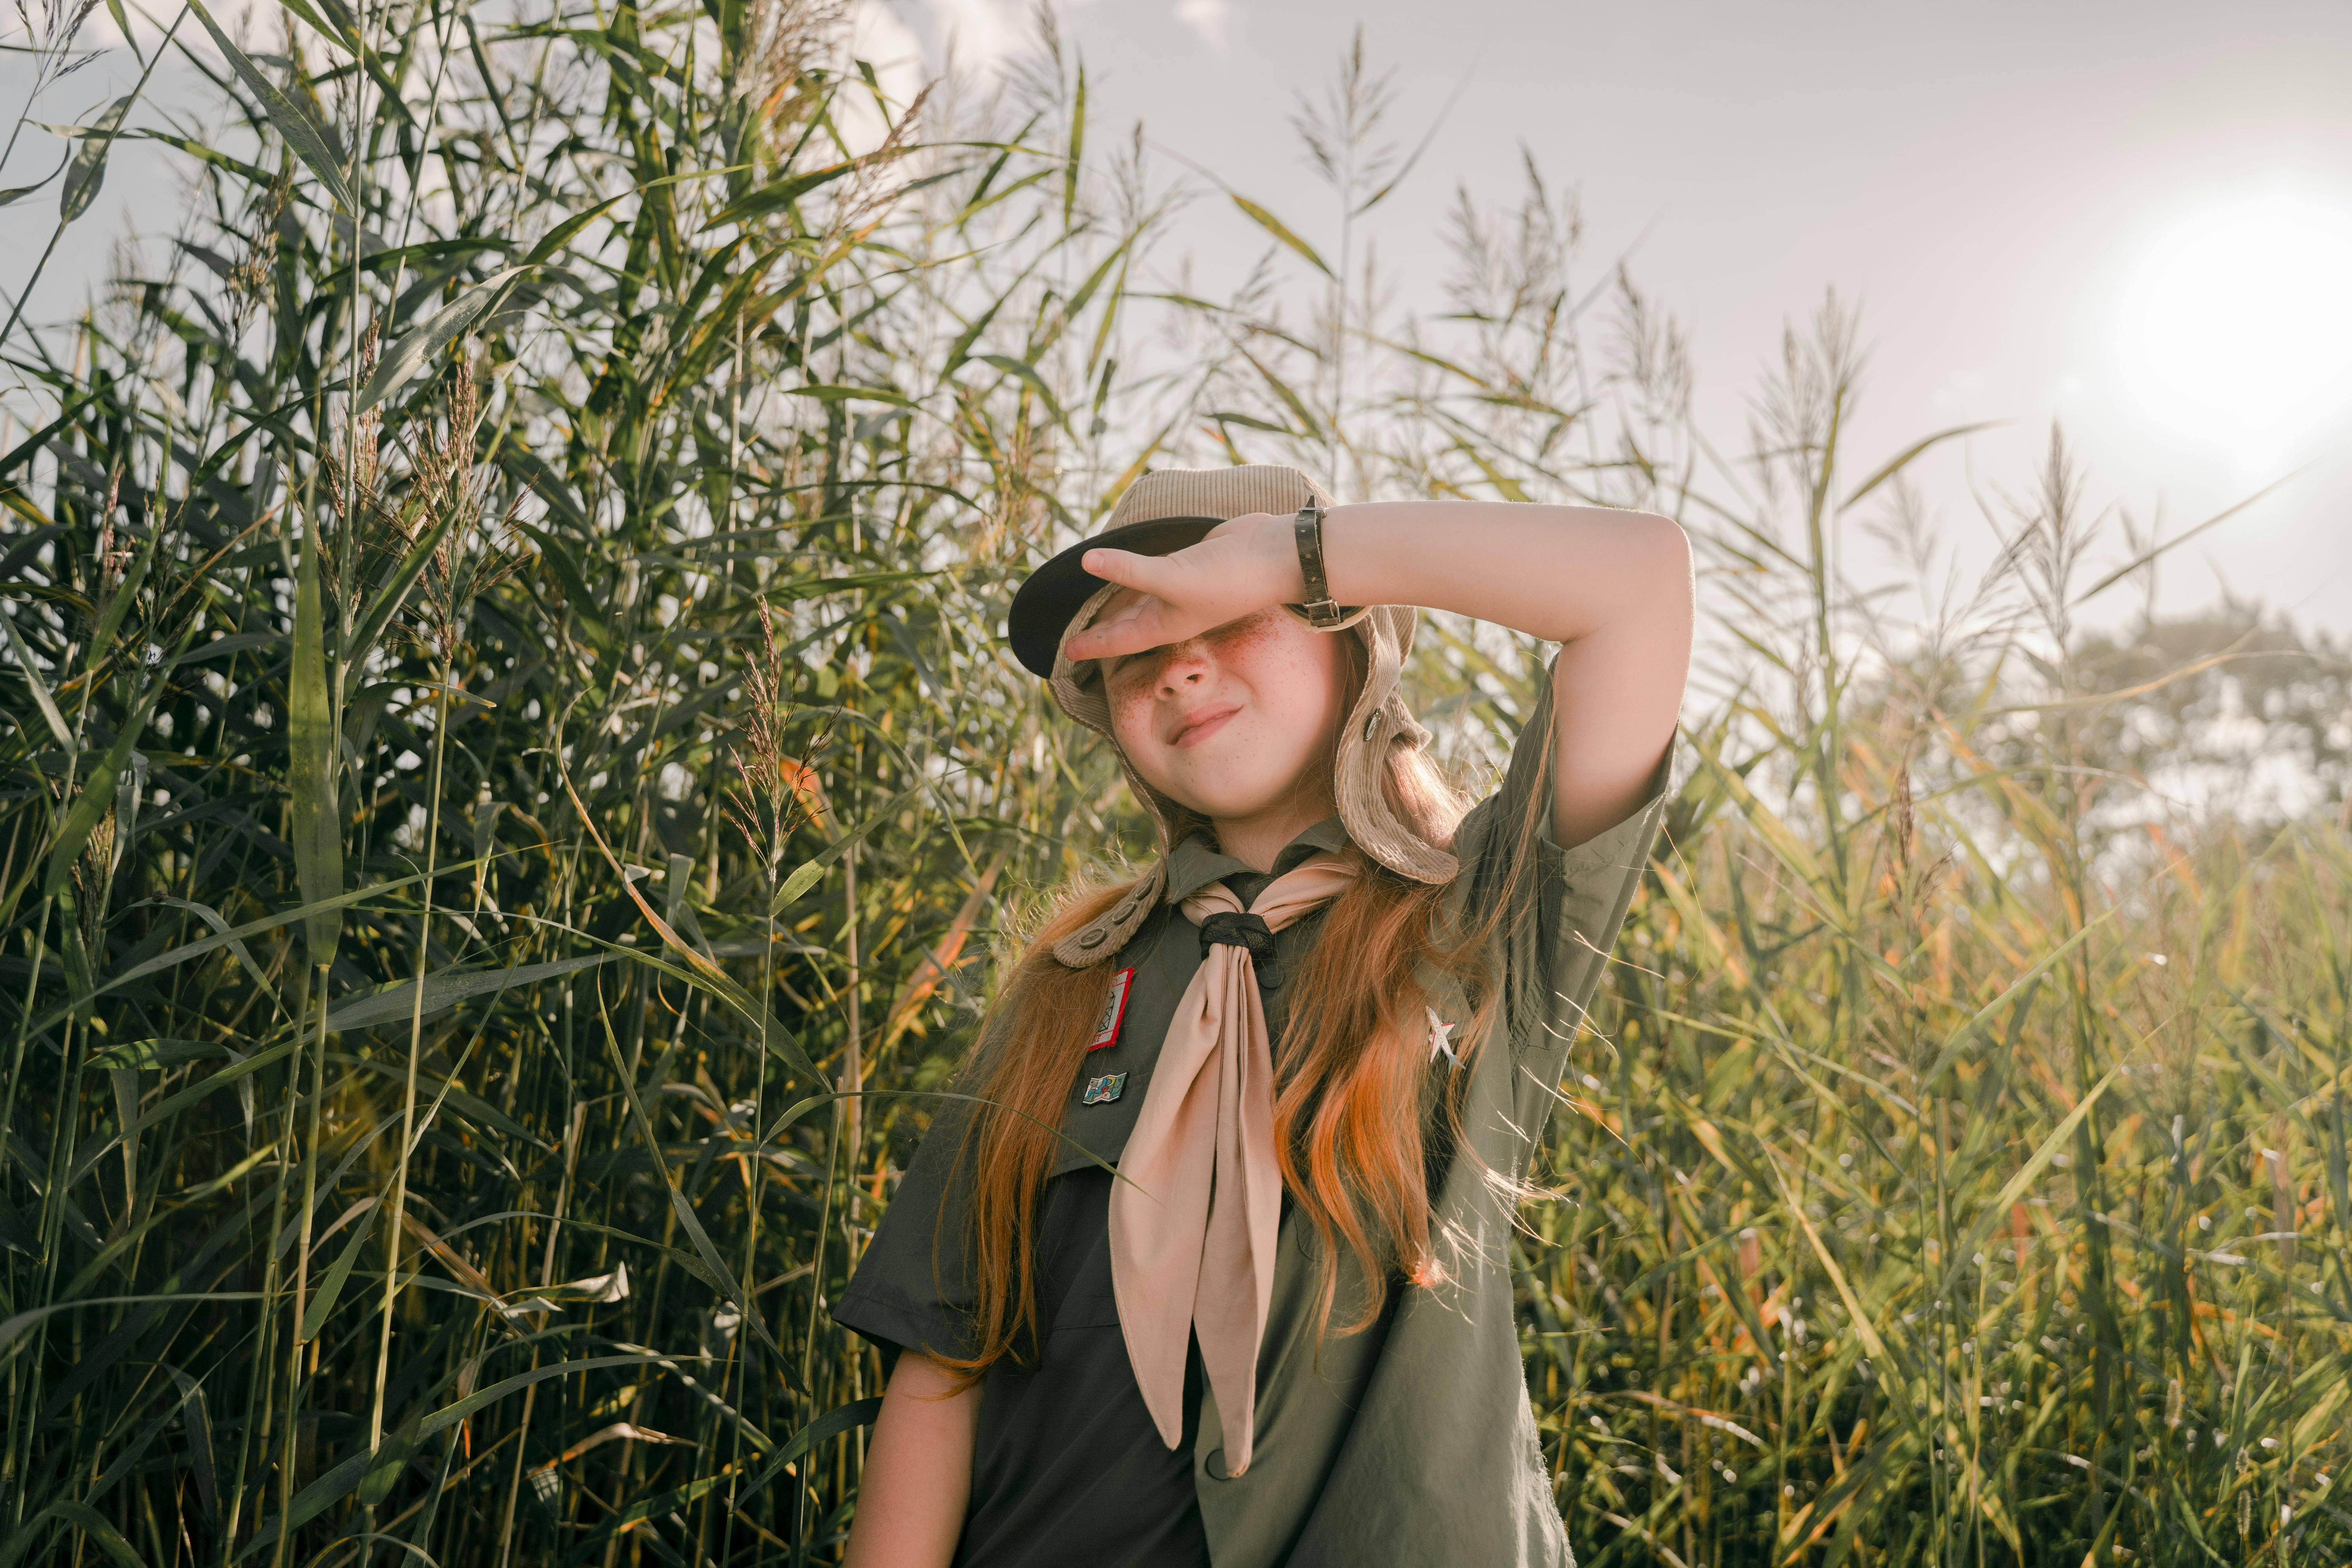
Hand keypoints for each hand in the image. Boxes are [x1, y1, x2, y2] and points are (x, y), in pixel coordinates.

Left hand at [1060, 513, 1304, 662]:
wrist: (1272, 556)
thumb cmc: (1227, 578)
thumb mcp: (1172, 578)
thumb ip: (1129, 570)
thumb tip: (1087, 561)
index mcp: (1163, 624)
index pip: (1117, 640)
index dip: (1091, 645)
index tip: (1065, 654)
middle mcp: (1169, 610)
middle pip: (1125, 623)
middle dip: (1101, 629)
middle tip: (1072, 633)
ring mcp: (1179, 586)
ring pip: (1137, 598)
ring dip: (1116, 601)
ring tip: (1092, 605)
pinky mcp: (1188, 563)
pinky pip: (1151, 571)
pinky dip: (1134, 573)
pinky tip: (1124, 568)